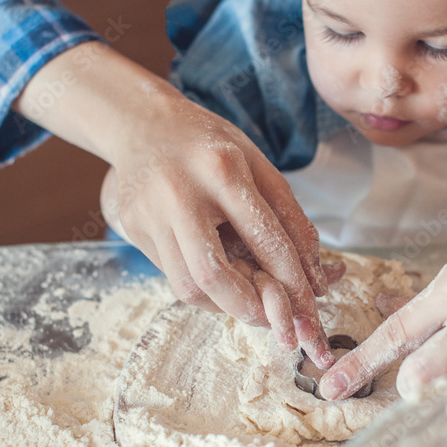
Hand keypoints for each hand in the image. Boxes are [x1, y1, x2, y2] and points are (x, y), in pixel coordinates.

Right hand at [16, 43, 334, 365]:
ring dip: (225, 306)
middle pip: (212, 275)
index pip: (262, 236)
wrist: (141, 124)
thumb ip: (288, 215)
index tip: (309, 305)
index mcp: (220, 169)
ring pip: (187, 286)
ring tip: (250, 301)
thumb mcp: (257, 163)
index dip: (290, 278)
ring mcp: (149, 215)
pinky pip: (173, 276)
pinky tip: (222, 282)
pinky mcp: (133, 231)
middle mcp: (179, 195)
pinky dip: (204, 290)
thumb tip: (313, 273)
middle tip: (275, 321)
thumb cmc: (209, 144)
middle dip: (249, 308)